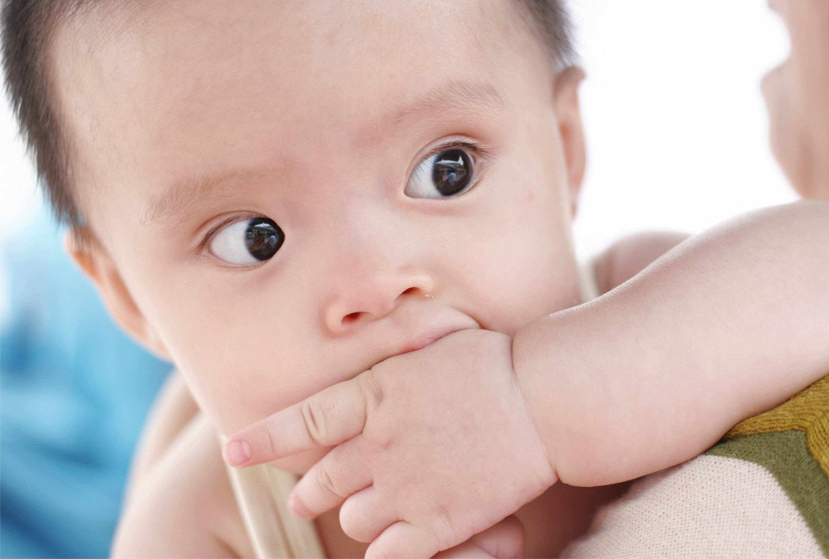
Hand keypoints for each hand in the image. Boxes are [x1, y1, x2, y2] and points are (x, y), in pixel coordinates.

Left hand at [223, 329, 555, 557]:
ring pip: (351, 521)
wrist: (540, 397)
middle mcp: (377, 446)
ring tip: (378, 507)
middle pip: (318, 484)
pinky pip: (387, 555)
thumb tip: (363, 374)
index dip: (263, 440)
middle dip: (310, 492)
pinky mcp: (436, 522)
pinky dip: (385, 553)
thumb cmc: (490, 362)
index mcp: (371, 396)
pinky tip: (397, 542)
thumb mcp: (427, 344)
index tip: (236, 451)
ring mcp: (404, 487)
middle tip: (312, 494)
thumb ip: (386, 365)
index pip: (300, 423)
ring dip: (358, 517)